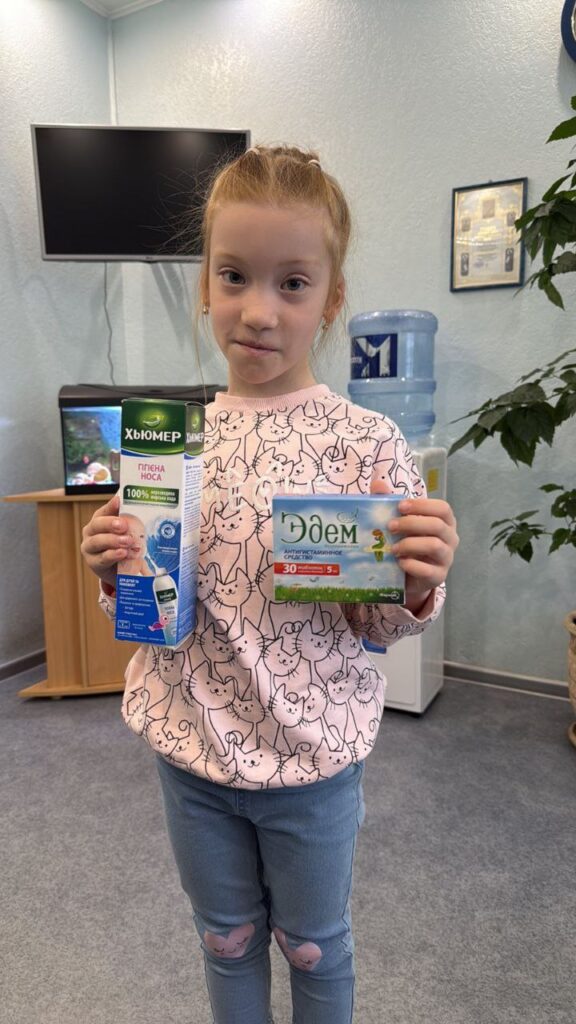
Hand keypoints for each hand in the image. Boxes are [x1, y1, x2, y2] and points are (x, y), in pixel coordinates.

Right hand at [80, 492, 129, 587]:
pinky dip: (113, 555)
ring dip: (113, 540)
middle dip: (110, 524)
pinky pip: (102, 558)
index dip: (111, 506)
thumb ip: (129, 521)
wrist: (119, 571)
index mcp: (99, 520)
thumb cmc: (123, 546)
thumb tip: (140, 508)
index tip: (119, 501)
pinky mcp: (94, 563)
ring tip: (128, 541)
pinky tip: (122, 553)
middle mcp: (91, 532)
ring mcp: (90, 548)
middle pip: (97, 524)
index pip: (104, 510)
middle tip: (124, 525)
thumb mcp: (127, 532)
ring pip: (97, 541)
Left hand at [370, 480, 458, 614]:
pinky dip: (412, 565)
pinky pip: (428, 570)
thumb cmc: (408, 543)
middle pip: (437, 525)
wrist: (409, 576)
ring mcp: (446, 558)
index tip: (400, 507)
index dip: (422, 505)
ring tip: (393, 548)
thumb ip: (389, 502)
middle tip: (390, 527)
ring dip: (410, 544)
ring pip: (434, 545)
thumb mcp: (399, 522)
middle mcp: (450, 538)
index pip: (442, 508)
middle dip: (411, 523)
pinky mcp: (438, 577)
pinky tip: (400, 563)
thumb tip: (378, 483)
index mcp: (444, 522)